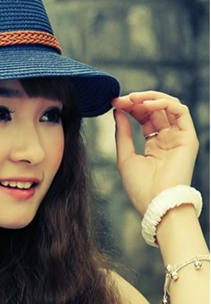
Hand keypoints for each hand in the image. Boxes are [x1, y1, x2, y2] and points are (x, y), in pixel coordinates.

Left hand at [112, 91, 198, 214]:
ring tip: (132, 98)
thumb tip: (117, 111)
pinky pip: (181, 111)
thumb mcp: (125, 157)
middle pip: (155, 110)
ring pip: (169, 106)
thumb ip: (122, 133)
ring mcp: (178, 138)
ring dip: (150, 98)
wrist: (156, 205)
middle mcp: (168, 139)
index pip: (144, 117)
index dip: (130, 107)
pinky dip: (164, 103)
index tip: (114, 103)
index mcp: (154, 145)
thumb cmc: (140, 188)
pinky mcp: (188, 139)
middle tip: (121, 99)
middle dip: (137, 101)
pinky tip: (146, 105)